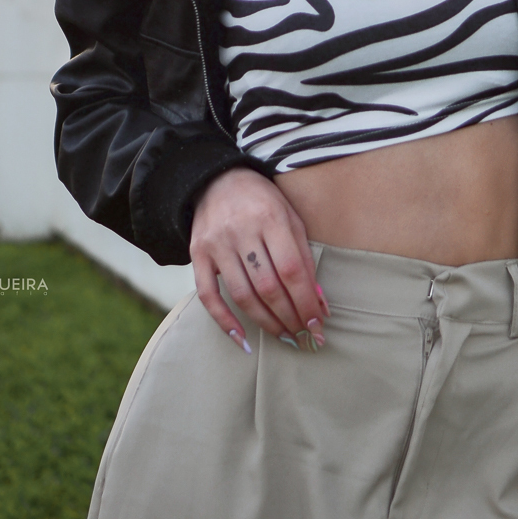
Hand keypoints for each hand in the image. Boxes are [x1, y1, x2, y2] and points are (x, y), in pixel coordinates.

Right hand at [189, 168, 328, 352]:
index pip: (292, 270)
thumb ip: (304, 257)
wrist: (217, 179)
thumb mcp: (290, 218)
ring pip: (242, 295)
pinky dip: (224, 321)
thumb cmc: (263, 200)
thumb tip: (319, 302)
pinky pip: (208, 294)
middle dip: (290, 317)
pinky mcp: (198, 254)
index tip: (318, 324)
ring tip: (284, 336)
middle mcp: (242, 231)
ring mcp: (217, 244)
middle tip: (304, 336)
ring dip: (266, 322)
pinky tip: (243, 339)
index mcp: (271, 218)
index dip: (306, 301)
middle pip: (268, 286)